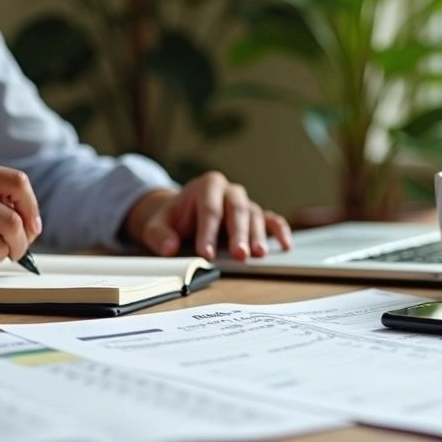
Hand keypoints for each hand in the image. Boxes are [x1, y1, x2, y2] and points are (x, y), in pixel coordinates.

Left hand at [125, 172, 291, 260]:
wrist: (181, 215)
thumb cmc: (172, 220)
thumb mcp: (157, 226)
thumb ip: (160, 236)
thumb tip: (169, 248)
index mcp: (207, 186)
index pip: (209, 210)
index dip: (207, 232)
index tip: (205, 254)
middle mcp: (230, 191)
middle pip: (236, 211)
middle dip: (238, 234)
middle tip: (239, 255)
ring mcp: (244, 203)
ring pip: (254, 216)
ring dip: (257, 236)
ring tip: (258, 255)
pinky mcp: (255, 217)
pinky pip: (271, 220)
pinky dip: (279, 232)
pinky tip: (284, 246)